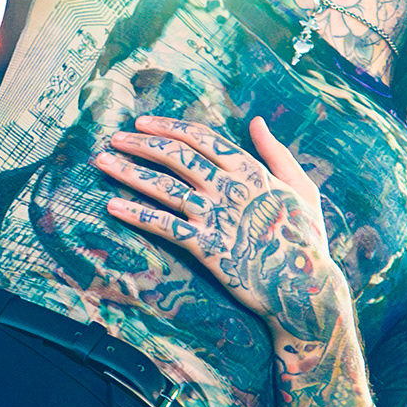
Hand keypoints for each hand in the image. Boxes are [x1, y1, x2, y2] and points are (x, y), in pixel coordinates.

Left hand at [99, 116, 370, 406]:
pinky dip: (136, 215)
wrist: (304, 286)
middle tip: (112, 139)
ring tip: (102, 162)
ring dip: (128, 172)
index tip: (141, 124)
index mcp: (251, 169)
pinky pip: (164, 226)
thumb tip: (254, 121)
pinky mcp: (206, 247)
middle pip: (175, 156)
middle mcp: (230, 188)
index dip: (167, 127)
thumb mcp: (300, 186)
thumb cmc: (305, 236)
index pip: (200, 137)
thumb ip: (275, 152)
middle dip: (140, 144)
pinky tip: (112, 207)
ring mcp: (216, 217)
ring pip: (163, 187)